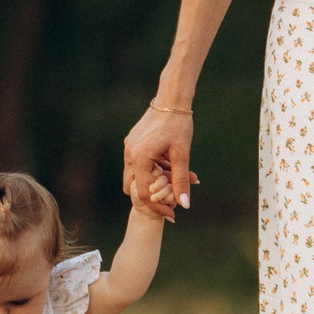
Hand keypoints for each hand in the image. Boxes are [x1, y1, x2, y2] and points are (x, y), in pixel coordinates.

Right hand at [120, 104, 197, 221]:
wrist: (172, 98)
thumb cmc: (179, 125)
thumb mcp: (182, 155)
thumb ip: (181, 181)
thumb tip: (184, 205)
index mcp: (139, 158)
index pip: (143, 193)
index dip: (158, 207)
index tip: (172, 215)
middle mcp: (129, 154)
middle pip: (133, 187)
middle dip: (150, 196)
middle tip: (170, 200)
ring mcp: (129, 147)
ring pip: (136, 175)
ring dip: (152, 181)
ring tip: (173, 179)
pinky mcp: (132, 142)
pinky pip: (138, 163)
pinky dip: (151, 169)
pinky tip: (168, 165)